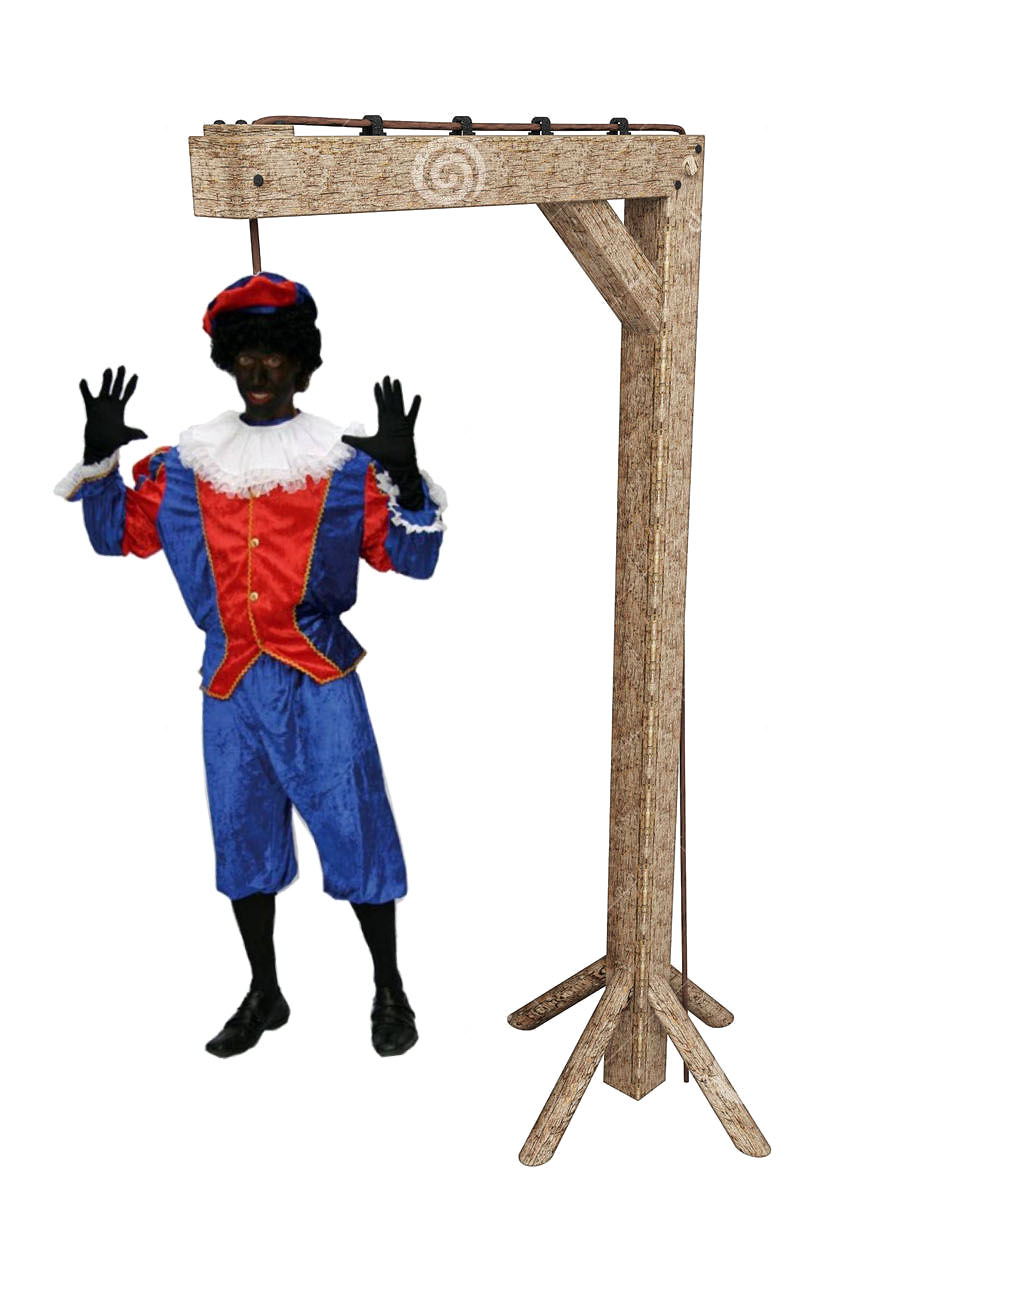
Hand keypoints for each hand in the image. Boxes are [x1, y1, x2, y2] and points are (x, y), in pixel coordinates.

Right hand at [79, 366, 146, 463]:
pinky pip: (87, 396)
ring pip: (104, 389)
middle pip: (116, 388)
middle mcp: (111, 404)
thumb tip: (146, 435)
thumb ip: (134, 433)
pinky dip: (85, 389)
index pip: (127, 393)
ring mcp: (100, 405)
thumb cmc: (113, 442)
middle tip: (122, 366)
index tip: (135, 375)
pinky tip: (84, 380)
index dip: (131, 384)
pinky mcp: (90, 409)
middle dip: (119, 377)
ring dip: (106, 380)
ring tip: (108, 369)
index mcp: (120, 408)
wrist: (99, 447)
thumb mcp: (125, 436)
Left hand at [342, 375, 423, 508]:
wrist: (397, 464)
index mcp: (383, 423)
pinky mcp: (409, 428)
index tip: (377, 384)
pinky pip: (412, 415)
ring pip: (398, 404)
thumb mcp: (366, 445)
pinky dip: (415, 406)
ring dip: (398, 393)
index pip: (380, 405)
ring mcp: (401, 423)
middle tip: (387, 376)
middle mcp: (392, 420)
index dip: (379, 395)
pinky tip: (417, 396)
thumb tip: (341, 438)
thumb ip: (354, 440)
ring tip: (397, 381)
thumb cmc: (384, 455)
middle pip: (389, 401)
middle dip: (387, 389)